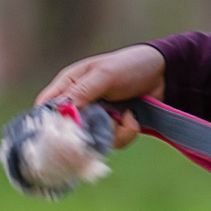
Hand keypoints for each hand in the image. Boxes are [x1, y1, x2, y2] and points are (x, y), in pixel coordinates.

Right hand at [37, 44, 163, 148]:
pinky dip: (125, 134)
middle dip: (88, 132)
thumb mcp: (105, 74)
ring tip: (127, 116)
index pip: (46, 107)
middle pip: (68, 131)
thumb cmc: (131, 66)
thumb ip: (82, 92)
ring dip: (112, 132)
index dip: (49, 122)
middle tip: (105, 124)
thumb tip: (61, 111)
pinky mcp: (110, 130)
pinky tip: (133, 118)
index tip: (61, 132)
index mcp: (69, 84)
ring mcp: (94, 119)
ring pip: (90, 141)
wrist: (163, 76)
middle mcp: (78, 103)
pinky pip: (109, 144)